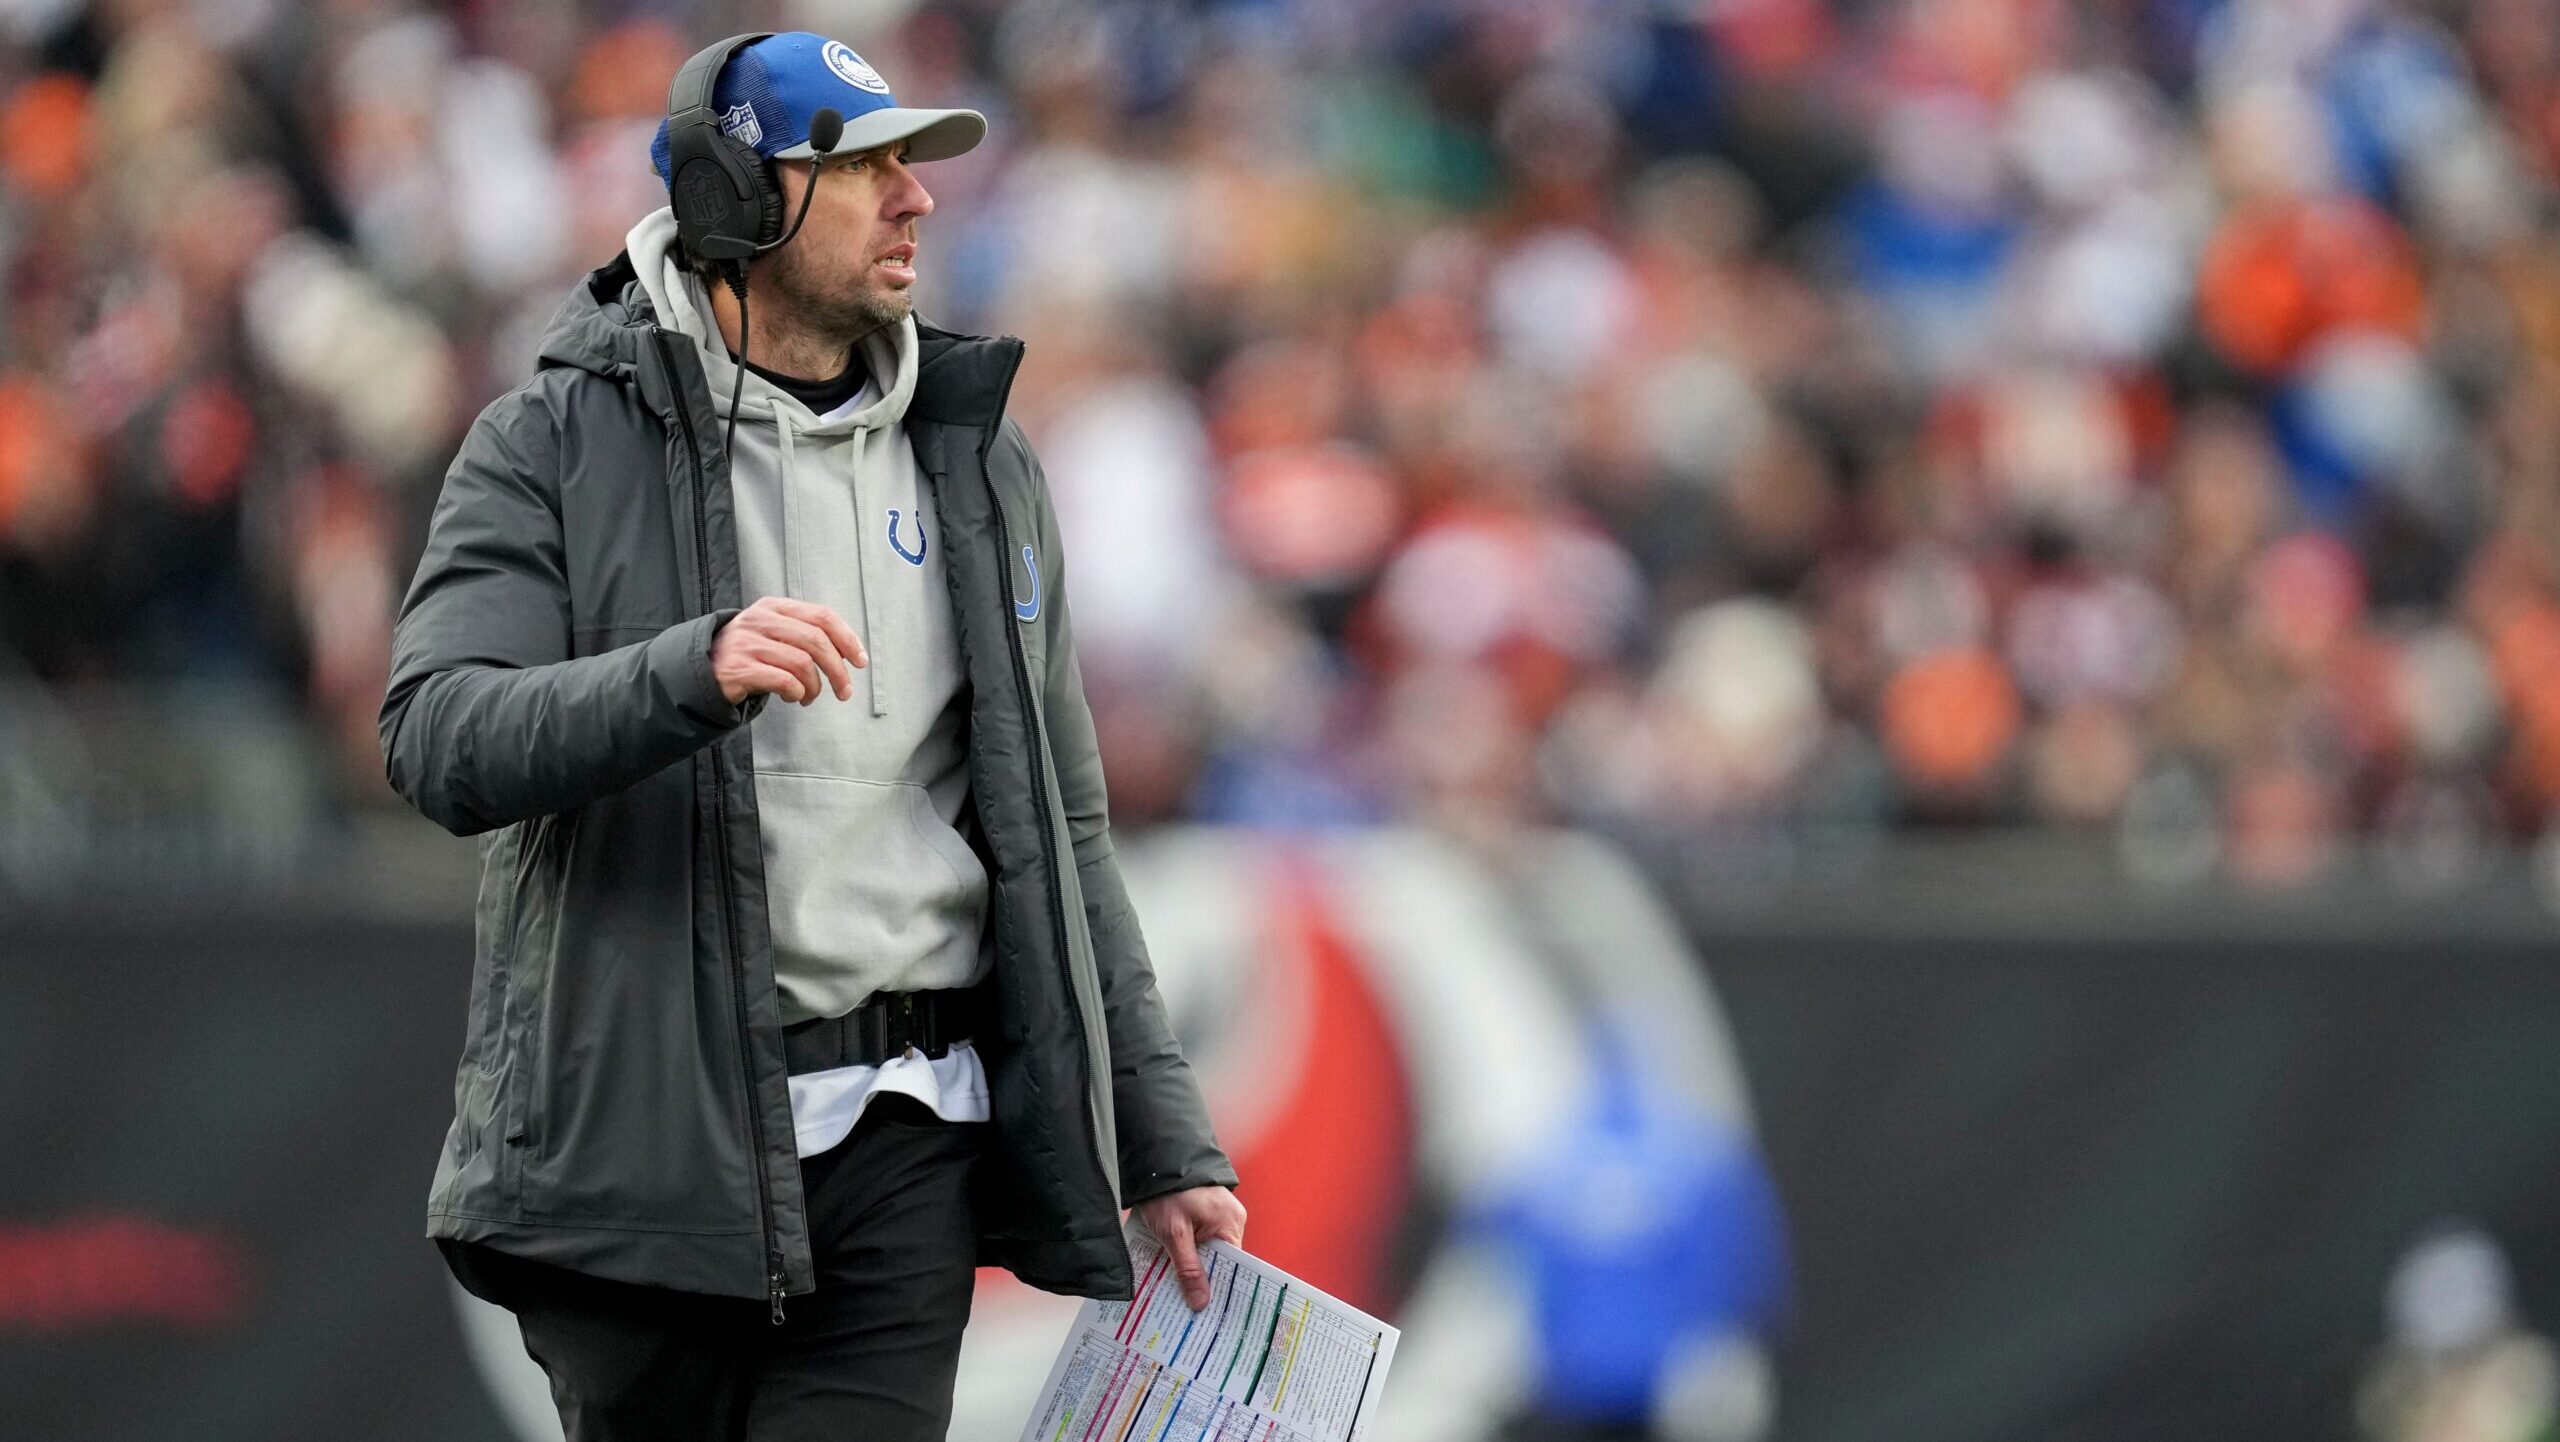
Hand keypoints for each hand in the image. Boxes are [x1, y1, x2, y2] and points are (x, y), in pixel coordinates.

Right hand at [712, 597, 865, 705]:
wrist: (702, 669)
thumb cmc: (749, 653)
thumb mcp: (774, 632)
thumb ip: (805, 634)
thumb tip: (848, 653)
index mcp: (774, 607)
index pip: (822, 616)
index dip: (847, 639)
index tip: (860, 661)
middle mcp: (760, 620)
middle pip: (816, 641)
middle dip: (838, 670)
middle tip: (845, 692)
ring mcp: (747, 643)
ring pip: (802, 663)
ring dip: (815, 687)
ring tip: (809, 697)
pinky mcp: (738, 668)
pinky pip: (783, 681)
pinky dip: (797, 693)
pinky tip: (793, 697)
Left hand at [1133, 1186, 1246, 1310]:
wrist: (1153, 1157)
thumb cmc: (1167, 1192)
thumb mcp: (1174, 1233)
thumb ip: (1188, 1268)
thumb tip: (1201, 1304)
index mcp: (1230, 1224)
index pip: (1232, 1268)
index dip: (1219, 1290)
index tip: (1206, 1314)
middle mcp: (1230, 1220)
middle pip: (1219, 1262)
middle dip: (1202, 1282)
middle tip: (1187, 1310)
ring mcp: (1217, 1215)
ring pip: (1207, 1253)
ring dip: (1191, 1268)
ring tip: (1176, 1293)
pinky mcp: (1204, 1213)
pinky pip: (1200, 1241)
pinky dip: (1187, 1253)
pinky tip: (1172, 1268)